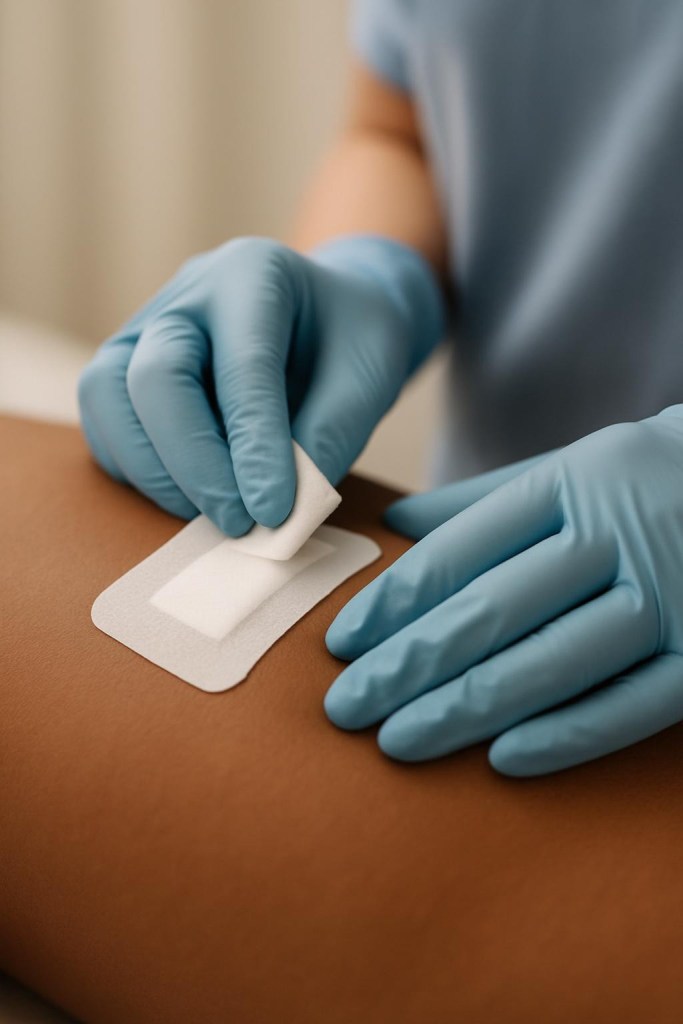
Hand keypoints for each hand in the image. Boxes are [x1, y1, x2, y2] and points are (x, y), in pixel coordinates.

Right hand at [79, 236, 443, 534]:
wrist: (325, 320)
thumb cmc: (351, 341)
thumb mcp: (371, 375)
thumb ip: (331, 434)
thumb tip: (279, 511)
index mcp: (253, 274)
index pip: (243, 367)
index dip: (255, 446)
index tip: (274, 512)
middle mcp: (186, 295)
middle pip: (156, 377)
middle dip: (195, 464)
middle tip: (239, 522)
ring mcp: (143, 330)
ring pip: (108, 399)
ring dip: (156, 473)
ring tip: (215, 514)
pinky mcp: (124, 371)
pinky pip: (106, 425)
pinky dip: (139, 472)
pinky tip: (190, 498)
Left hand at [325, 409, 682, 775]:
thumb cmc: (643, 482)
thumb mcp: (569, 468)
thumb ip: (482, 503)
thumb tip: (393, 525)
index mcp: (572, 484)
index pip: (462, 550)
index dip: (393, 601)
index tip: (340, 644)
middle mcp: (618, 535)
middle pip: (493, 609)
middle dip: (408, 664)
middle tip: (345, 708)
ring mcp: (668, 597)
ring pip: (551, 661)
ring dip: (465, 708)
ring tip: (396, 742)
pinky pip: (630, 705)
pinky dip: (566, 735)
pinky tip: (500, 761)